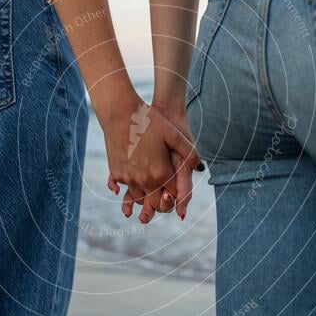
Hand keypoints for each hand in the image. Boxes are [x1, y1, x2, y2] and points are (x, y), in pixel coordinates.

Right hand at [103, 92, 201, 213]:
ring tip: (150, 192)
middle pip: (155, 203)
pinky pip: (123, 189)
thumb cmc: (148, 121)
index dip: (176, 196)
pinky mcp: (116, 173)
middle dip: (161, 203)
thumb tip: (200, 167)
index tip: (177, 193)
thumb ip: (189, 152)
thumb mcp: (173, 135)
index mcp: (161, 173)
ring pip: (138, 198)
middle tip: (165, 199)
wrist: (120, 113)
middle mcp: (144, 180)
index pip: (172, 196)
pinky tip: (133, 185)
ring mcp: (128, 178)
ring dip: (145, 197)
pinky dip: (129, 189)